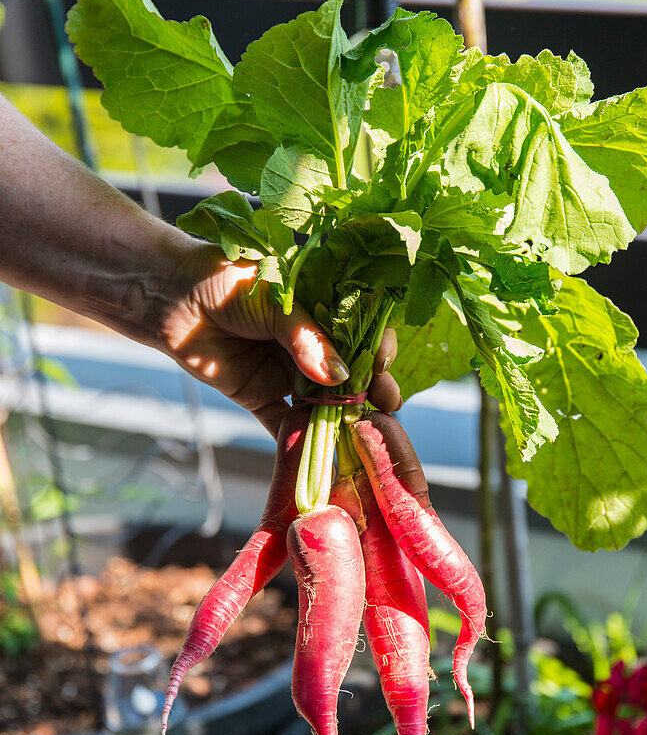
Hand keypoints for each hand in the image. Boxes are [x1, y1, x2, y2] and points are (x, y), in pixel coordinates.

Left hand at [158, 245, 400, 437]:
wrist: (171, 296)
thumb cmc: (226, 282)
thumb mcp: (276, 301)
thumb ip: (307, 338)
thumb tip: (341, 376)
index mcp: (320, 311)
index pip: (361, 332)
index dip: (377, 347)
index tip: (383, 361)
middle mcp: (308, 345)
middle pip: (349, 372)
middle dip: (370, 389)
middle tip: (387, 404)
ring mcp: (286, 372)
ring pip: (323, 401)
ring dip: (343, 418)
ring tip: (364, 431)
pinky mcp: (260, 397)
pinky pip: (285, 423)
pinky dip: (301, 440)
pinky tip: (323, 452)